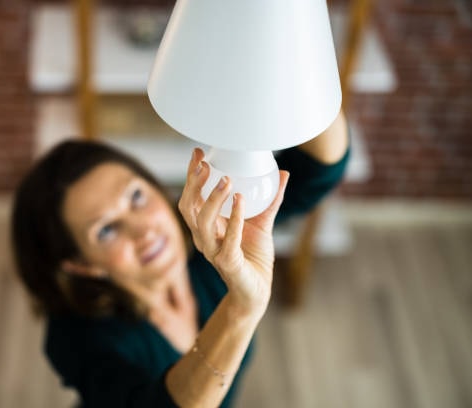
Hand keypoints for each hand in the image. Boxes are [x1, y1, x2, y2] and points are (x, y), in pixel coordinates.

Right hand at [178, 148, 288, 314]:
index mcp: (206, 226)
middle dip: (194, 183)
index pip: (191, 196)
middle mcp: (203, 237)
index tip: (199, 153)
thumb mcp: (263, 222)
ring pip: (202, 222)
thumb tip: (283, 172)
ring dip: (213, 199)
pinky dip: (235, 220)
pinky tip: (241, 201)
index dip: (192, 175)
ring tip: (227, 180)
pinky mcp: (227, 263)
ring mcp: (212, 251)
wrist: (257, 290)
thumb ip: (271, 199)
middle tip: (206, 164)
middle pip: (188, 207)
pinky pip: (228, 240)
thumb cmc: (254, 257)